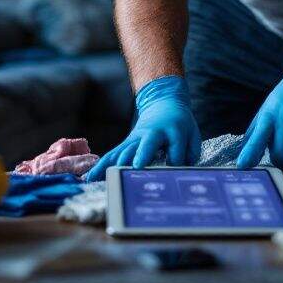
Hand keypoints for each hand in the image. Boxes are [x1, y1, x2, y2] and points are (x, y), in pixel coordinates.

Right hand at [86, 75, 200, 179]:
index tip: (172, 172)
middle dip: (141, 155)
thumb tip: (177, 175)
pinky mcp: (126, 144)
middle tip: (136, 167)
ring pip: (125, 151)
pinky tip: (90, 177)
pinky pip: (113, 155)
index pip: (176, 146)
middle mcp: (152, 133)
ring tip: (105, 178)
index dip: (176, 159)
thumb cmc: (180, 125)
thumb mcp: (192, 135)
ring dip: (117, 164)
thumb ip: (189, 154)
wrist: (162, 104)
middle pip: (146, 145)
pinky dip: (101, 166)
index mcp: (173, 129)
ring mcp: (136, 138)